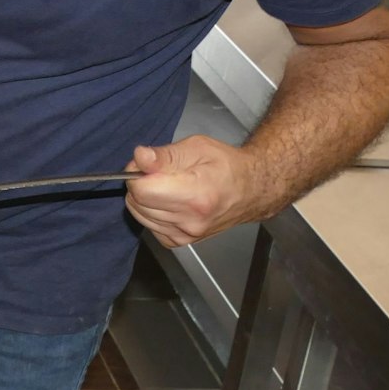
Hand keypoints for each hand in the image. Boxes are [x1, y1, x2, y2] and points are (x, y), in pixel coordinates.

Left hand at [122, 136, 270, 247]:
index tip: (148, 164)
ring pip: (140, 214)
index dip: (137, 173)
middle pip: (138, 203)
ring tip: (167, 185)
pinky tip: (168, 200)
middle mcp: (190, 221)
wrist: (251, 190)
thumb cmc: (227, 166)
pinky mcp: (180, 242)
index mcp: (195, 196)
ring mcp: (185, 235)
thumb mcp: (196, 147)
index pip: (142, 190)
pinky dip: (151, 211)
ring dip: (145, 198)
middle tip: (159, 171)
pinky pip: (149, 225)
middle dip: (140, 183)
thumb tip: (140, 157)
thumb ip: (164, 155)